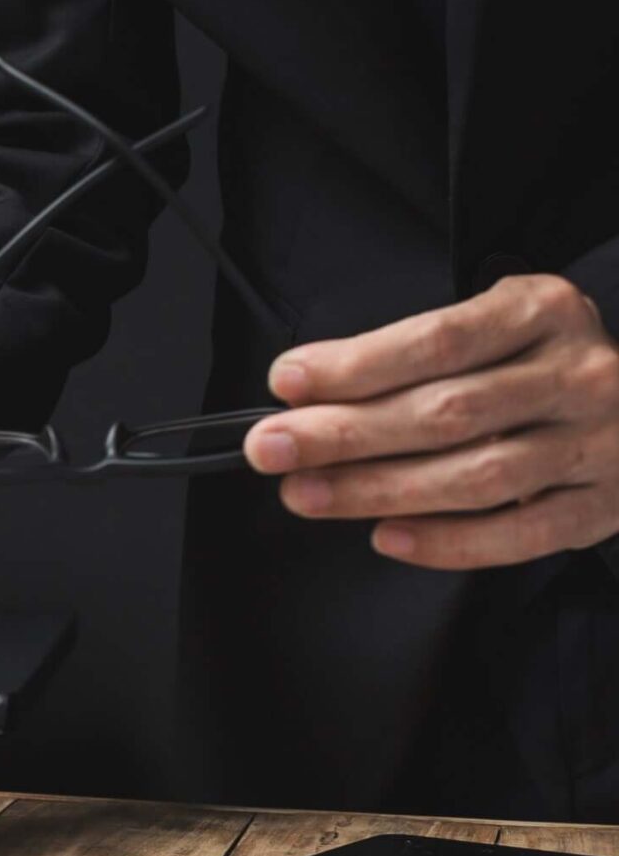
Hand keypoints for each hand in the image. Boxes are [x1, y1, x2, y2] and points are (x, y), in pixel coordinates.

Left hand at [245, 274, 618, 567]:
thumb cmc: (543, 362)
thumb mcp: (496, 326)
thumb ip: (416, 353)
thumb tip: (308, 390)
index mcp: (544, 313)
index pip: (440, 340)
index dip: (358, 364)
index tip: (287, 381)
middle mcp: (577, 375)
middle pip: (448, 411)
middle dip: (345, 433)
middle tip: (271, 449)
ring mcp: (598, 443)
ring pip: (478, 476)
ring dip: (378, 490)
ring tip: (306, 493)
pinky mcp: (601, 506)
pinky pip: (518, 535)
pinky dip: (447, 542)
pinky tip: (387, 536)